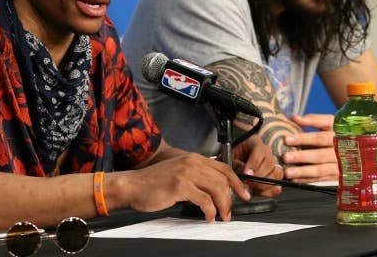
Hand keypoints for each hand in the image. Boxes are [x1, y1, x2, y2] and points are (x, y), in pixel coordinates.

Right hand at [122, 152, 249, 221]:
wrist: (132, 185)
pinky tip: (208, 217)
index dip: (237, 182)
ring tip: (221, 216)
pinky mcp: (180, 186)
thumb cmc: (152, 182)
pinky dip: (210, 211)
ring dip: (223, 206)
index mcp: (192, 158)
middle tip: (230, 212)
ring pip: (216, 189)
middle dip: (231, 198)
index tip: (244, 194)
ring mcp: (186, 173)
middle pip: (223, 179)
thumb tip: (214, 189)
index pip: (223, 168)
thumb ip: (194, 176)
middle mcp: (191, 162)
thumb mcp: (177, 172)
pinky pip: (204, 200)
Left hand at [232, 135, 281, 196]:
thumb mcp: (229, 157)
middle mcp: (267, 153)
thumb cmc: (231, 158)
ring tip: (251, 187)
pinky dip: (267, 191)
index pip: (260, 151)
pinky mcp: (275, 179)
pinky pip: (277, 187)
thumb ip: (234, 164)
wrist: (235, 163)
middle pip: (270, 163)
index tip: (246, 173)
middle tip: (247, 183)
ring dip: (263, 184)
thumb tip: (242, 175)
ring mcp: (273, 165)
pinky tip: (257, 191)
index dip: (254, 163)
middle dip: (258, 177)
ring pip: (276, 174)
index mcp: (255, 143)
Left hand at [282, 113, 337, 182]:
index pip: (320, 137)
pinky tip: (294, 179)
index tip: (286, 139)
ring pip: (321, 170)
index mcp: (339, 136)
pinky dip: (307, 180)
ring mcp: (342, 166)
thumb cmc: (339, 131)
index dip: (303, 138)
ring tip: (287, 172)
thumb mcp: (331, 122)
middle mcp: (342, 152)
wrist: (363, 147)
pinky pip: (322, 179)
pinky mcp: (340, 177)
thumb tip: (294, 117)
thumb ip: (313, 119)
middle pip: (320, 155)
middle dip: (302, 157)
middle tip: (285, 157)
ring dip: (303, 171)